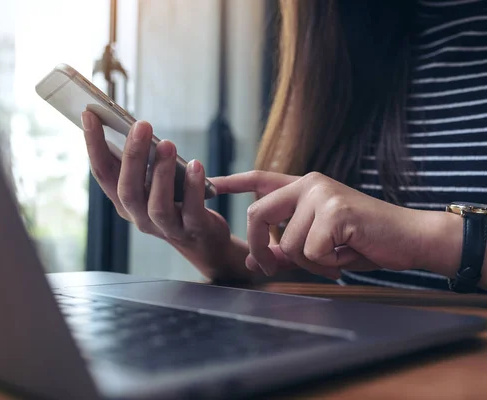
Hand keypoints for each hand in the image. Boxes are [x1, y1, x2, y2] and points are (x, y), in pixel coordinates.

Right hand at [81, 110, 242, 278]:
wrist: (203, 240)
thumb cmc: (176, 202)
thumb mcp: (153, 183)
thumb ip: (142, 162)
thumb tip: (134, 126)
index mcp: (124, 201)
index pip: (103, 173)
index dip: (93, 145)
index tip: (89, 114)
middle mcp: (139, 216)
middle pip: (128, 189)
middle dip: (132, 156)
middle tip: (141, 125)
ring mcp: (166, 227)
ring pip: (157, 205)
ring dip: (161, 173)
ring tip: (167, 144)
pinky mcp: (193, 230)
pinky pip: (192, 210)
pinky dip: (193, 187)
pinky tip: (196, 165)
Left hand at [212, 171, 431, 279]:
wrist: (410, 238)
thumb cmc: (364, 241)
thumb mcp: (320, 242)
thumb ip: (287, 246)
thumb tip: (254, 259)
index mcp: (305, 187)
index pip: (260, 178)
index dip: (234, 182)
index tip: (211, 185)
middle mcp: (310, 184)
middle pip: (258, 214)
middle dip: (260, 248)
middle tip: (270, 268)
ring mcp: (322, 195)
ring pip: (288, 242)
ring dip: (308, 263)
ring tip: (334, 259)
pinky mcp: (335, 211)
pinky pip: (310, 251)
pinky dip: (326, 264)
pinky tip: (345, 256)